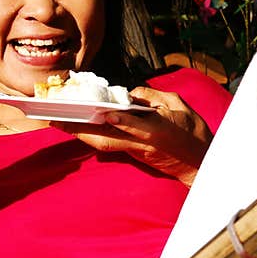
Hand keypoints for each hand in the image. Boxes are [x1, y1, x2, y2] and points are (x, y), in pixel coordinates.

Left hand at [51, 86, 212, 186]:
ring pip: (104, 143)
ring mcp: (136, 152)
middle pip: (108, 139)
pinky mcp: (133, 155)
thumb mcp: (180, 107)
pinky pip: (108, 144)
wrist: (199, 164)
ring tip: (59, 122)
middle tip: (57, 120)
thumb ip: (154, 97)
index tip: (105, 114)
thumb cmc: (193, 132)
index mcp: (159, 131)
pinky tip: (76, 127)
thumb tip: (130, 94)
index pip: (136, 126)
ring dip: (80, 134)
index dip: (121, 121)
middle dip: (82, 130)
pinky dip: (91, 136)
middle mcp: (143, 144)